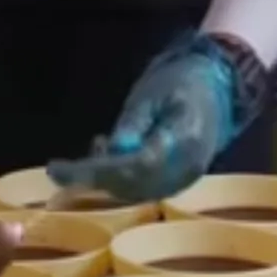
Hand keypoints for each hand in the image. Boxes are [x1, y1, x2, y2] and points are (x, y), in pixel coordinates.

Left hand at [47, 37, 235, 202]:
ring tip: (92, 150)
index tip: (61, 169)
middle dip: (92, 178)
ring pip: (133, 192)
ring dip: (103, 180)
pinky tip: (106, 158)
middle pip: (132, 184)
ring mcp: (184, 180)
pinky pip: (141, 190)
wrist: (216, 90)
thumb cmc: (180, 84)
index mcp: (184, 137)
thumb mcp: (151, 94)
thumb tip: (113, 151)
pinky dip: (116, 180)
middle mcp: (187, 166)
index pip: (137, 163)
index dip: (98, 170)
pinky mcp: (176, 184)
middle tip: (59, 168)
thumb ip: (133, 123)